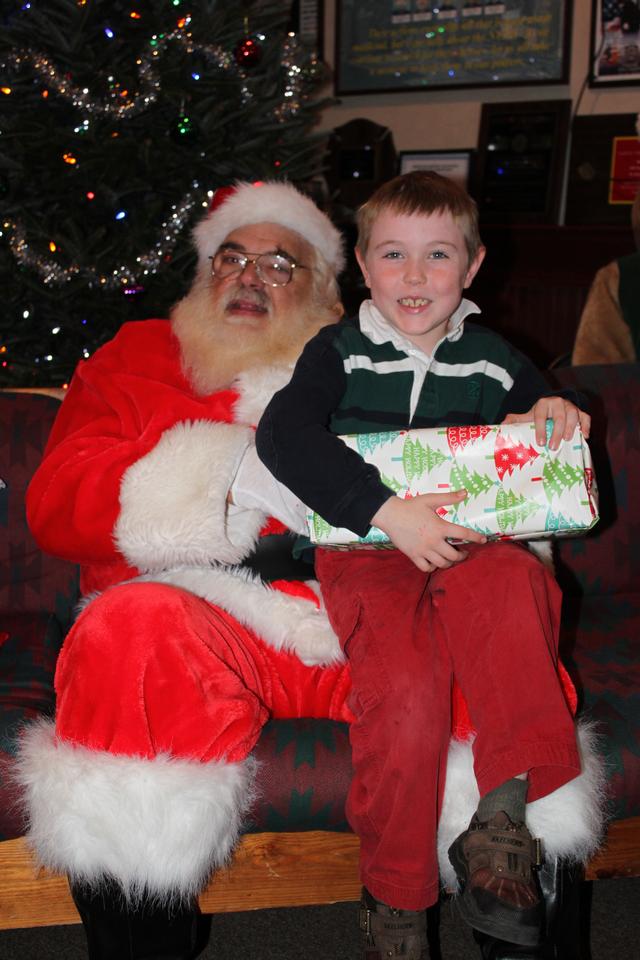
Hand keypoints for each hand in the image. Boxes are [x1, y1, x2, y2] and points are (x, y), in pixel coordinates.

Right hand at [371, 490, 486, 572]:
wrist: (390, 514)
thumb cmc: (411, 506)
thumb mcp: (430, 499)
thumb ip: (449, 498)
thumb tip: (465, 493)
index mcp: (440, 527)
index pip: (463, 534)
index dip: (476, 538)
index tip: (483, 540)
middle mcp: (433, 541)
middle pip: (454, 555)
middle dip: (462, 556)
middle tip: (464, 553)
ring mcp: (423, 550)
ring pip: (442, 564)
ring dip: (449, 562)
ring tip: (451, 558)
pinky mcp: (413, 555)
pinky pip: (427, 568)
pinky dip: (433, 567)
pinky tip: (434, 562)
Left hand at [503, 396, 590, 450]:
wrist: (554, 406)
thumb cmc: (540, 415)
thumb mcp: (528, 417)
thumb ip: (516, 421)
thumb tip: (501, 425)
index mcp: (542, 404)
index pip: (540, 416)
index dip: (540, 429)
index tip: (540, 442)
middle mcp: (557, 402)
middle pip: (558, 416)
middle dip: (556, 432)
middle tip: (553, 447)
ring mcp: (570, 406)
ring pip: (573, 414)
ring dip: (571, 428)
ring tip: (568, 441)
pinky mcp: (580, 412)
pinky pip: (585, 417)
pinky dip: (586, 426)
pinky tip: (585, 436)